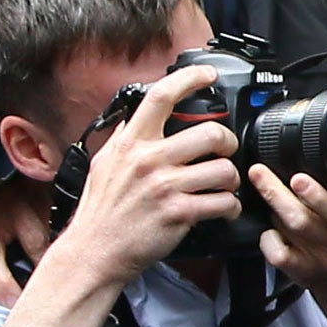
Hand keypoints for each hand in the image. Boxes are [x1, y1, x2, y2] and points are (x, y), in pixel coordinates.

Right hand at [45, 64, 240, 289]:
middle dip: (228, 142)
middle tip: (224, 152)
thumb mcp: (105, 164)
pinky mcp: (178, 214)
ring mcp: (165, 187)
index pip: (162, 97)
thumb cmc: (101, 211)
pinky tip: (223, 208)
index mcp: (132, 143)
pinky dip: (230, 206)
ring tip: (224, 185)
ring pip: (223, 169)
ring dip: (232, 178)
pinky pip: (222, 202)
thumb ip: (125, 139)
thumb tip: (137, 117)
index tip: (208, 74)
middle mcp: (149, 160)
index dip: (190, 78)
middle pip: (210, 133)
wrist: (93, 252)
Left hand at [250, 166, 326, 295]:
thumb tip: (295, 156)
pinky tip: (269, 232)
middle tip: (259, 172)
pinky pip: (279, 254)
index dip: (316, 194)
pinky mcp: (304, 271)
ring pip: (291, 230)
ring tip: (263, 186)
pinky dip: (268, 239)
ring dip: (273, 206)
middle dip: (278, 193)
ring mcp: (322, 257)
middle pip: (305, 217)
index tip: (297, 178)